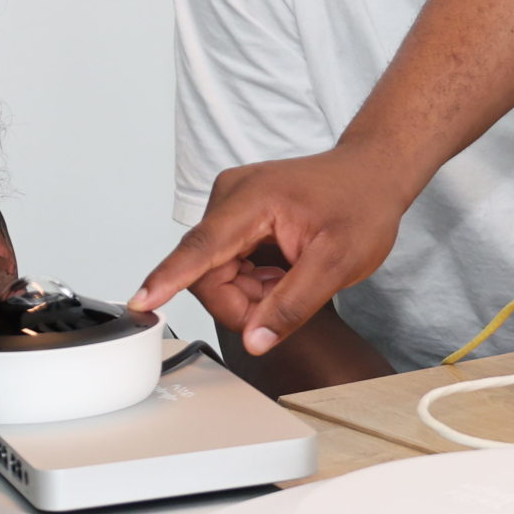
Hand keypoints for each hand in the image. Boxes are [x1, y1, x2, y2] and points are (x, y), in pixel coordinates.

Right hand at [132, 145, 416, 355]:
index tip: (140, 301)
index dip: (169, 279)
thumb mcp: (338, 263)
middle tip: (286, 298)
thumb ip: (292, 305)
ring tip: (291, 278)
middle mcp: (231, 197)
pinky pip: (226, 265)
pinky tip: (282, 272)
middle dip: (241, 300)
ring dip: (248, 292)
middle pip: (207, 272)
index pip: (201, 248)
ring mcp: (231, 206)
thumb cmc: (361, 204)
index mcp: (253, 200)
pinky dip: (251, 281)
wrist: (373, 172)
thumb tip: (254, 340)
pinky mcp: (236, 218)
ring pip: (215, 273)